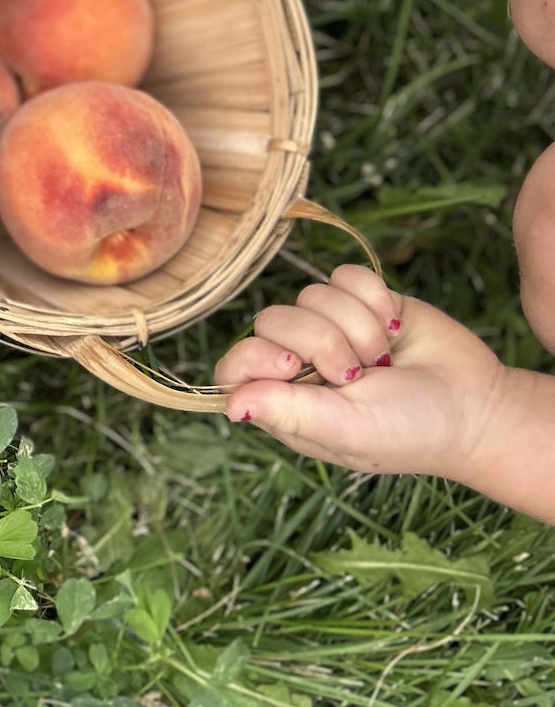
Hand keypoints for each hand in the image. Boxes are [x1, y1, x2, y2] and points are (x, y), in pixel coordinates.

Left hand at [215, 263, 509, 481]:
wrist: (476, 405)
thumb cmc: (411, 431)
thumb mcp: (349, 430)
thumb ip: (290, 414)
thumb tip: (230, 405)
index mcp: (287, 402)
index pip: (234, 367)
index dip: (253, 356)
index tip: (293, 365)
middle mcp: (300, 363)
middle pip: (272, 320)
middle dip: (322, 342)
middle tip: (359, 374)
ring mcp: (329, 327)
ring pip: (310, 293)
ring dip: (356, 326)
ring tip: (383, 359)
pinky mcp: (359, 300)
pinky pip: (344, 275)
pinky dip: (373, 298)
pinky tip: (395, 329)